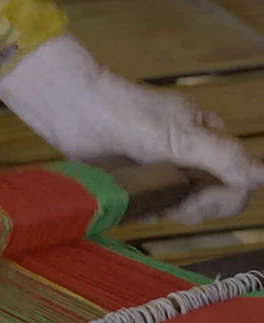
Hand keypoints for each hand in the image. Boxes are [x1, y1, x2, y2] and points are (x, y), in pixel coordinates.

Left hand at [0, 34, 263, 224]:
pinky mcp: (141, 180)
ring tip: (145, 196)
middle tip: (165, 202)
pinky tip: (133, 201)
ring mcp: (166, 169)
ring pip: (184, 208)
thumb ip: (223, 157)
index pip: (237, 184)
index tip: (191, 201)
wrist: (77, 112)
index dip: (221, 200)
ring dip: (168, 210)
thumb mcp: (181, 137)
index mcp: (212, 140)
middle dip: (192, 207)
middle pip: (212, 201)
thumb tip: (263, 175)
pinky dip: (148, 209)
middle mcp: (194, 156)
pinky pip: (157, 206)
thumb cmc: (128, 115)